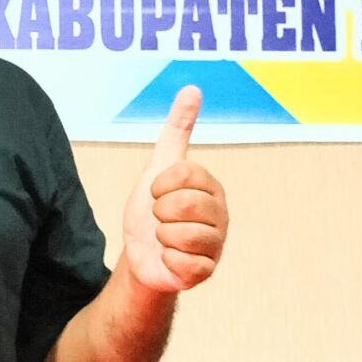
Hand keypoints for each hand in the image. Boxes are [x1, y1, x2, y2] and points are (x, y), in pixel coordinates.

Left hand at [121, 87, 225, 294]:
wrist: (140, 254)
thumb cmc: (152, 210)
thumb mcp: (159, 166)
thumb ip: (177, 130)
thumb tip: (192, 89)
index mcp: (212, 187)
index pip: (183, 175)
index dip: (159, 185)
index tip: (157, 193)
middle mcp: (220, 214)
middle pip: (182, 205)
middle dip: (159, 212)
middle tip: (160, 218)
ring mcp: (216, 244)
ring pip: (181, 234)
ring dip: (161, 237)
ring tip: (165, 238)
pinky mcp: (206, 272)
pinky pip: (181, 261)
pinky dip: (166, 259)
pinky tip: (169, 258)